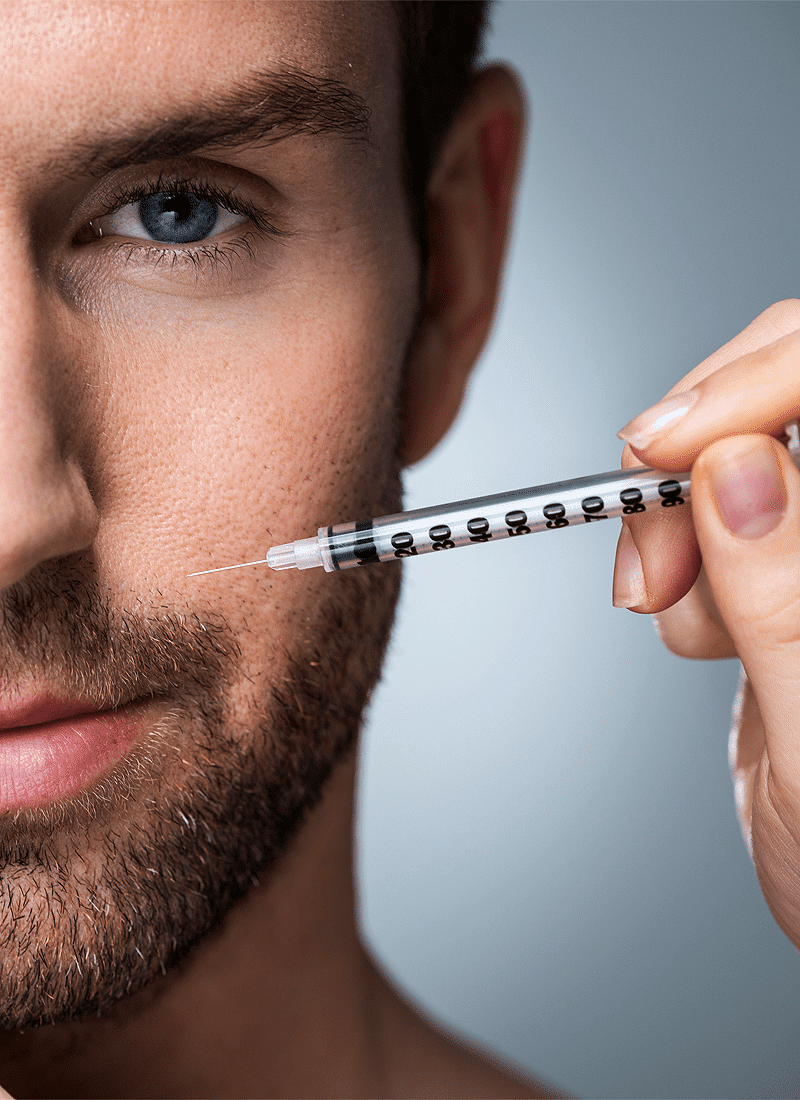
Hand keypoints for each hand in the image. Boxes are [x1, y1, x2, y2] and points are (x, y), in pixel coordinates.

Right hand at [612, 299, 799, 946]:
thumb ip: (784, 604)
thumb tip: (737, 472)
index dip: (754, 388)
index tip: (664, 449)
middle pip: (780, 389)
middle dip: (692, 454)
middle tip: (650, 557)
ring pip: (730, 450)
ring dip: (673, 525)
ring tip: (677, 619)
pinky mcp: (786, 568)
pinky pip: (709, 514)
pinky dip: (676, 562)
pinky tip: (701, 630)